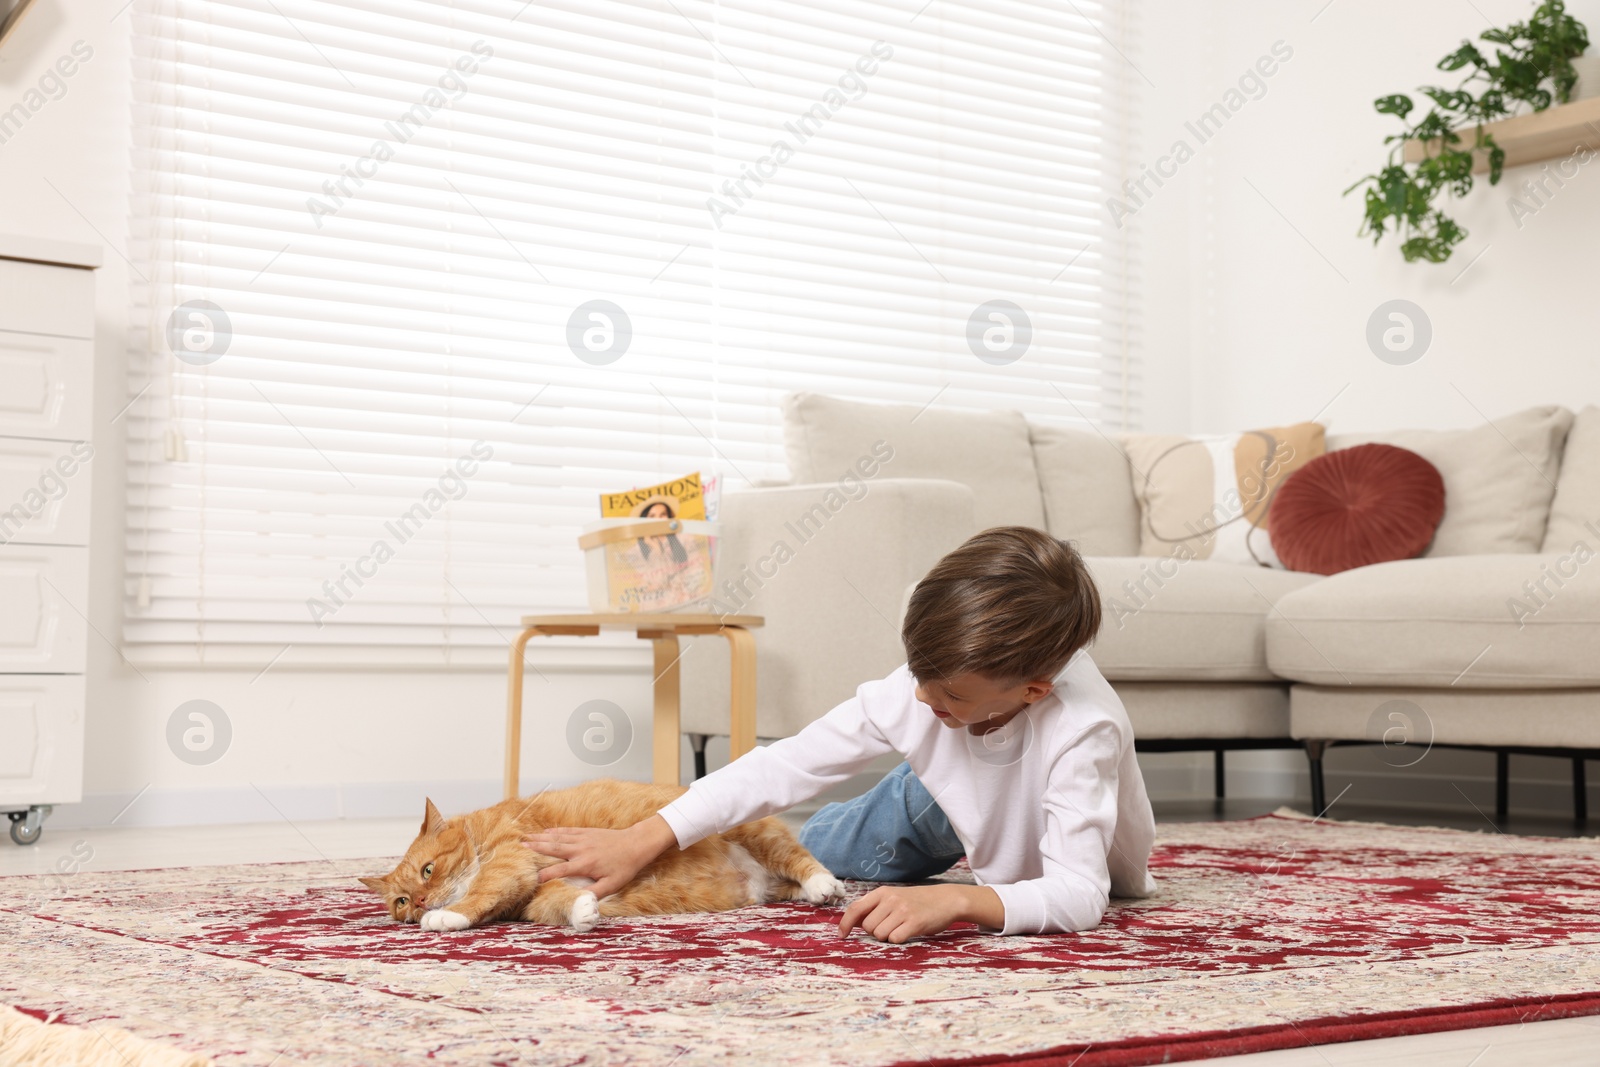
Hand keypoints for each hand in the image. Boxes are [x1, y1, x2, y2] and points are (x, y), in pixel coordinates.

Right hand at [523, 815, 675, 899]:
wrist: (636, 844)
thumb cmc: (624, 867)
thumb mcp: (612, 885)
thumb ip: (595, 894)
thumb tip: (580, 903)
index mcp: (585, 864)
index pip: (560, 871)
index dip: (545, 876)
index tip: (533, 880)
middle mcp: (580, 849)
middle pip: (553, 848)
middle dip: (535, 848)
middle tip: (519, 847)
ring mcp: (583, 838)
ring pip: (558, 838)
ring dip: (541, 838)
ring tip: (525, 837)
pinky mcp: (587, 832)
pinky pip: (567, 830)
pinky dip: (555, 831)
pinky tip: (546, 831)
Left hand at [839, 884, 991, 943]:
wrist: (946, 900)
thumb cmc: (917, 901)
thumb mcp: (894, 898)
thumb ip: (874, 908)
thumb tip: (852, 923)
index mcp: (882, 893)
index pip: (855, 908)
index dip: (845, 924)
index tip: (841, 935)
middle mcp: (890, 900)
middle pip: (868, 927)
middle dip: (875, 932)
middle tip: (890, 926)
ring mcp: (902, 911)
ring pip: (880, 935)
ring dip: (888, 937)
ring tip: (901, 928)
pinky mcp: (914, 922)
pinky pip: (895, 939)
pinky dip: (899, 940)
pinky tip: (909, 931)